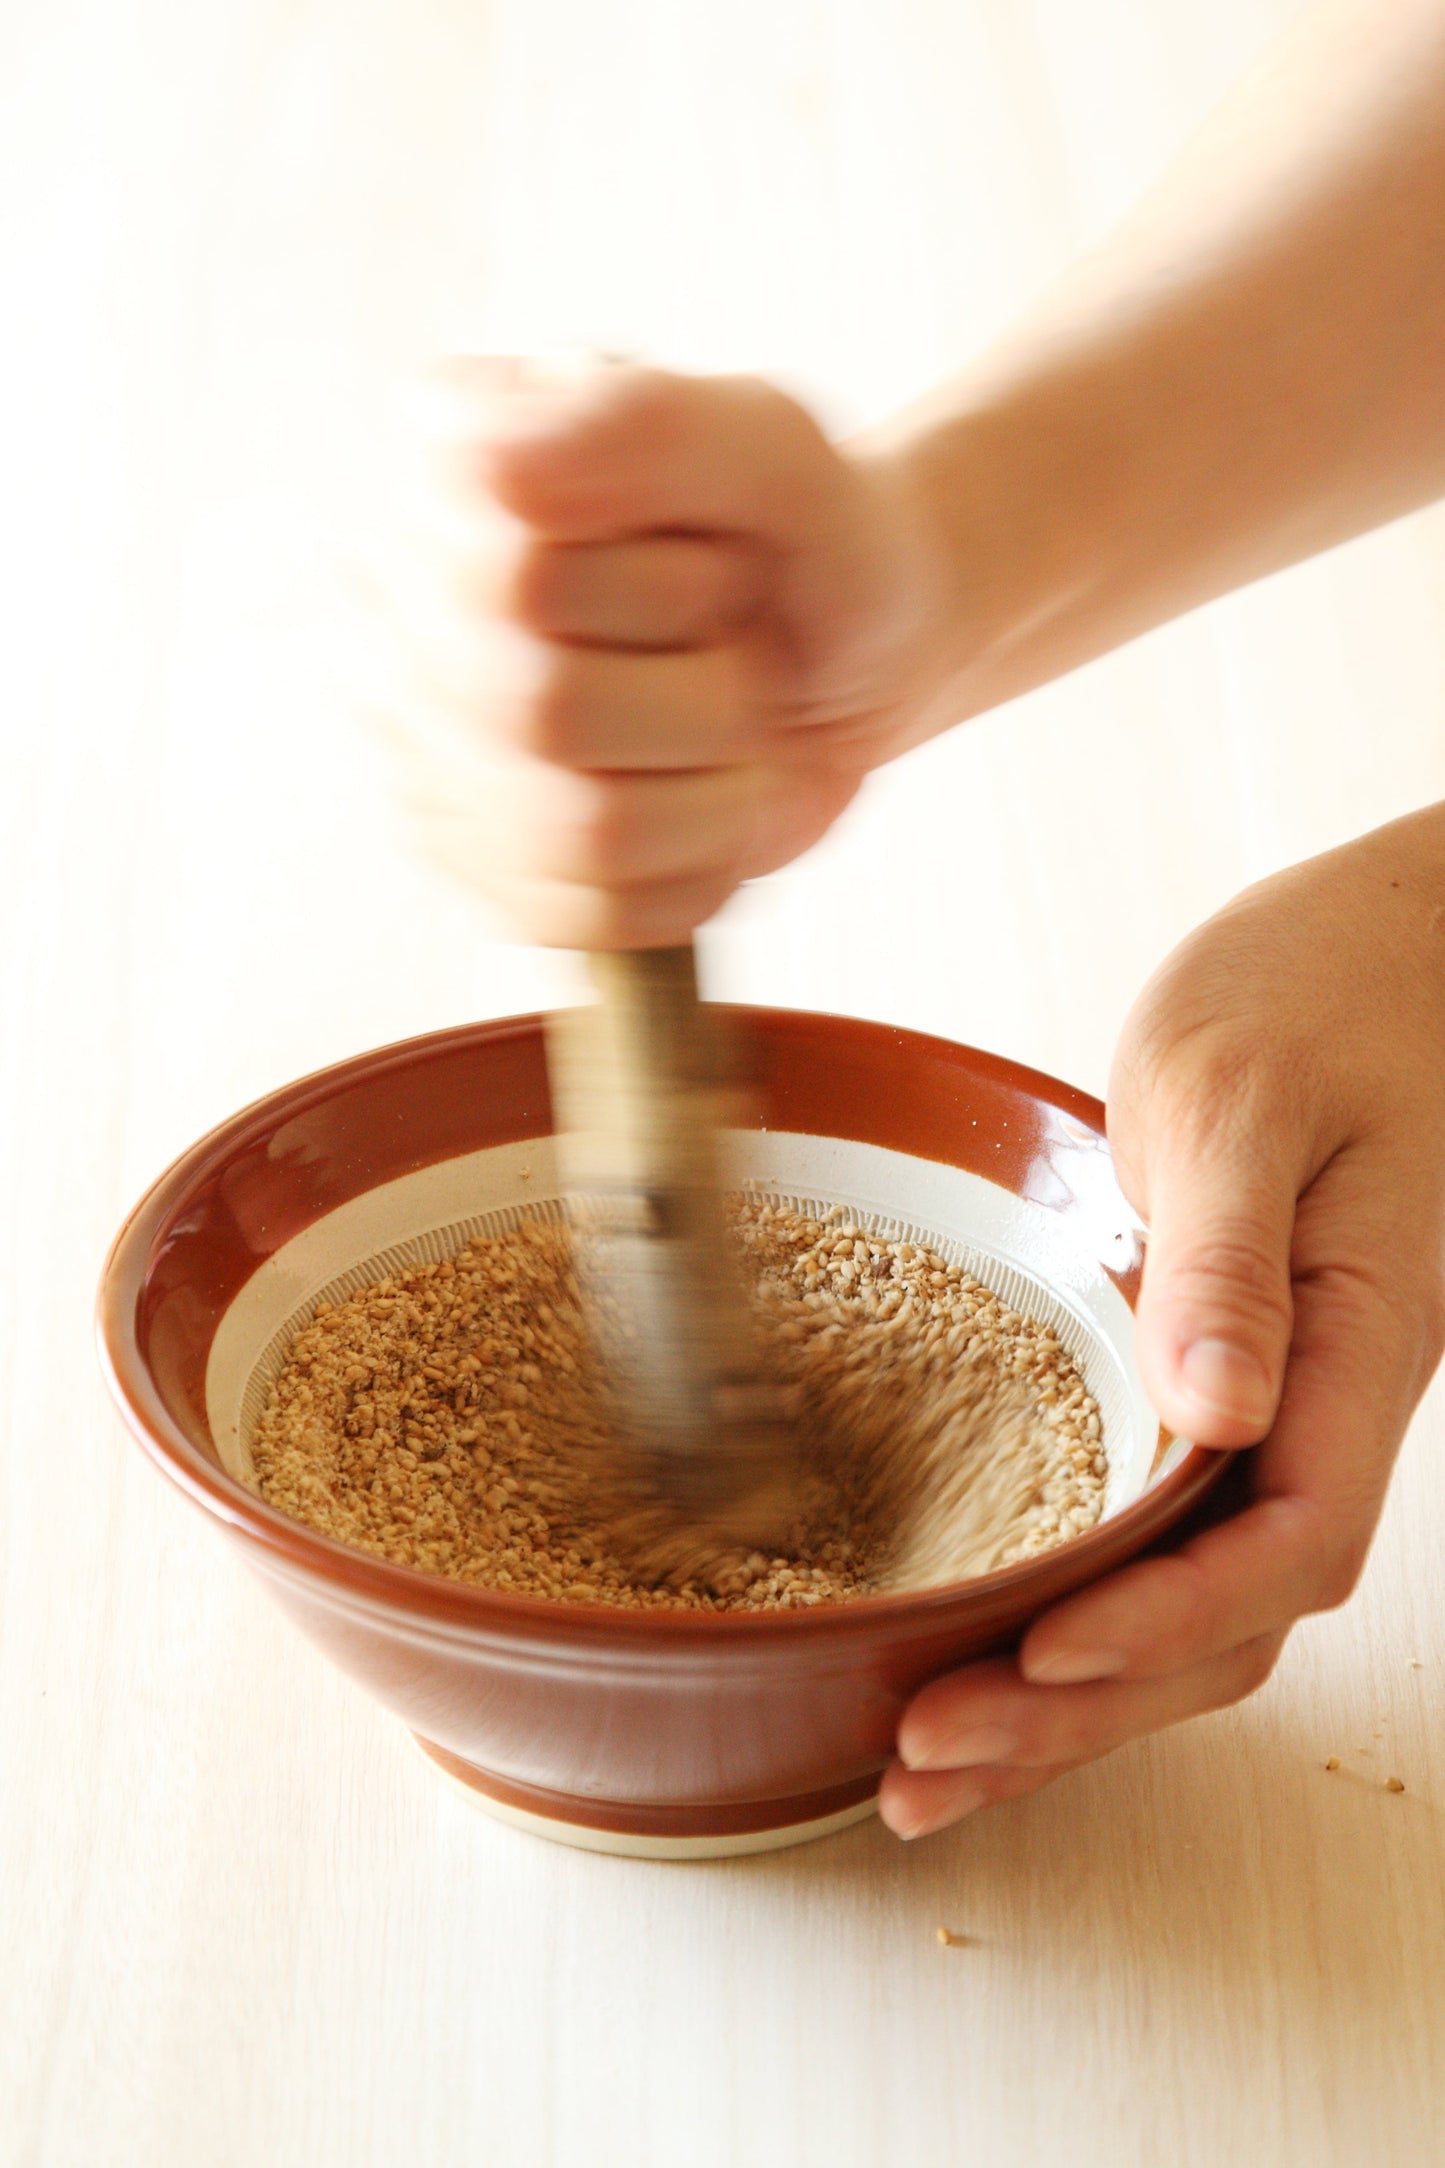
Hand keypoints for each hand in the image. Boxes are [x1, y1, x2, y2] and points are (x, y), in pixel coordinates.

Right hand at [368, 359, 948, 946]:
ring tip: (724, 731)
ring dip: (709, 790)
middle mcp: (405, 616)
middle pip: (536, 712)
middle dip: (697, 694)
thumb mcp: (769, 446)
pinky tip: (704, 801)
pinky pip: (591, 917)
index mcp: (450, 480)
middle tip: (731, 648)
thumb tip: (490, 466)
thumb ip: (645, 428)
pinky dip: (695, 870)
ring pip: (574, 829)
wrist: (858, 652)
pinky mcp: (486, 868)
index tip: (717, 559)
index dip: (661, 593)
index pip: (512, 579)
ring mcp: (433, 754)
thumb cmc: (802, 536)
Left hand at [881, 806, 1444, 1837]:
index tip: (1041, 1656)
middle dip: (1079, 1709)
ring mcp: (1280, 1410)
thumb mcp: (1248, 1100)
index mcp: (1357, 1346)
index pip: (1282, 1536)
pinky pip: (1163, 1538)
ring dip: (1065, 1700)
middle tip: (925, 1767)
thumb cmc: (1325, 995)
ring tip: (926, 1769)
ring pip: (1193, 1604)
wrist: (1382, 952)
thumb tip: (1217, 1413)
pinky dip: (1074, 1616)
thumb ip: (1230, 1258)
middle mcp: (1325, 1407)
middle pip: (1226, 1620)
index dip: (1164, 1618)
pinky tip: (988, 1655)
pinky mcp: (1225, 1388)